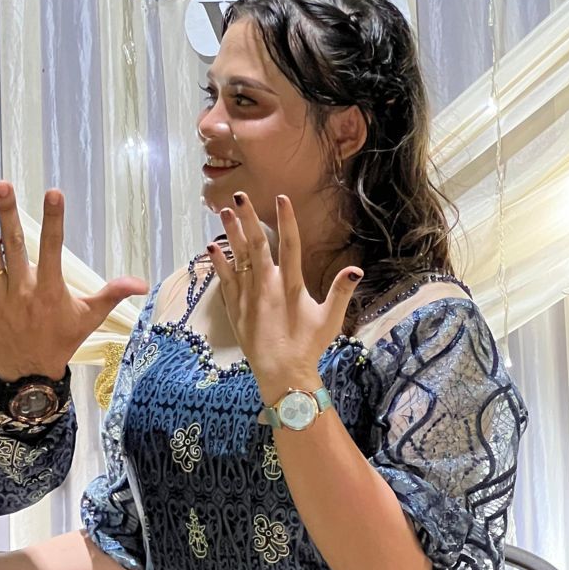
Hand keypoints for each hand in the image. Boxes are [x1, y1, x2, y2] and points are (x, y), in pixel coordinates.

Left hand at [0, 182, 147, 380]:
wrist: (30, 377)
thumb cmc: (61, 342)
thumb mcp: (89, 318)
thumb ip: (112, 294)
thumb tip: (143, 283)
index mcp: (51, 290)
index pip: (54, 248)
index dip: (54, 220)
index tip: (53, 192)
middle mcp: (24, 292)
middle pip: (15, 246)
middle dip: (9, 214)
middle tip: (2, 185)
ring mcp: (0, 300)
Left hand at [208, 193, 361, 401]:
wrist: (282, 373)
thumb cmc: (308, 346)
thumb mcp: (330, 320)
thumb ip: (341, 292)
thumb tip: (356, 269)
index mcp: (291, 285)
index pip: (289, 244)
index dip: (286, 220)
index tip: (281, 198)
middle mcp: (267, 286)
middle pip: (257, 245)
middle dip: (248, 219)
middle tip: (239, 196)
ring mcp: (248, 296)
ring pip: (238, 258)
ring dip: (231, 234)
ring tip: (223, 212)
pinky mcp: (235, 309)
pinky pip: (224, 281)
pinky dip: (218, 263)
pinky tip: (212, 248)